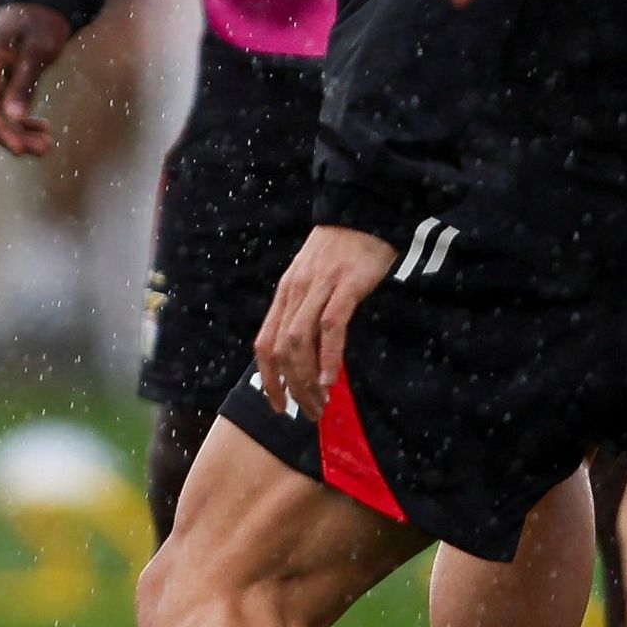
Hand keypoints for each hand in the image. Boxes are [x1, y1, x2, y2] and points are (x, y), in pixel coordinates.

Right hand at [0, 1, 75, 156]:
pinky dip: (20, 120)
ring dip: (19, 132)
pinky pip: (3, 107)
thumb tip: (14, 117)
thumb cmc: (39, 21)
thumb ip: (25, 82)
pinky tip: (42, 128)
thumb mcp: (37, 49)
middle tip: (45, 149)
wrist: (39, 1)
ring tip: (47, 144)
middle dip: (14, 136)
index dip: (0, 132)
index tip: (20, 150)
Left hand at [250, 223, 400, 422]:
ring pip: (300, 342)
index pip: (264, 344)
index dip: (267, 379)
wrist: (361, 214)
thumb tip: (304, 355)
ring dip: (307, 379)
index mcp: (285, 295)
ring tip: (321, 402)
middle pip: (281, 350)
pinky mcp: (346, 285)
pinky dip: (328, 356)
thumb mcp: (312, 281)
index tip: (279, 406)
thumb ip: (305, 312)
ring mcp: (319, 288)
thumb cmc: (339, 253)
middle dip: (291, 387)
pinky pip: (331, 326)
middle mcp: (295, 292)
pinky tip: (331, 379)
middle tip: (310, 412)